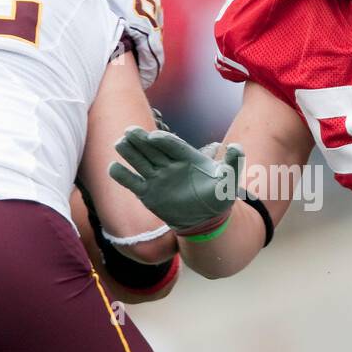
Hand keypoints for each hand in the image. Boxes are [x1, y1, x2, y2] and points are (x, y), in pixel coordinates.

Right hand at [109, 128, 244, 232]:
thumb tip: (238, 147)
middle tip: (128, 131)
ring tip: (118, 143)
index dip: (163, 140)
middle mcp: (169, 164)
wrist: (205, 219)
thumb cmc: (218, 197)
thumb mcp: (228, 181)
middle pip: (152, 149)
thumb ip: (232, 163)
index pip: (172, 145)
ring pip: (140, 162)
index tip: (153, 137)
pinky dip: (122, 176)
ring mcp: (156, 178)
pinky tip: (113, 168)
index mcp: (186, 157)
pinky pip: (132, 183)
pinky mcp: (147, 193)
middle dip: (140, 140)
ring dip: (129, 153)